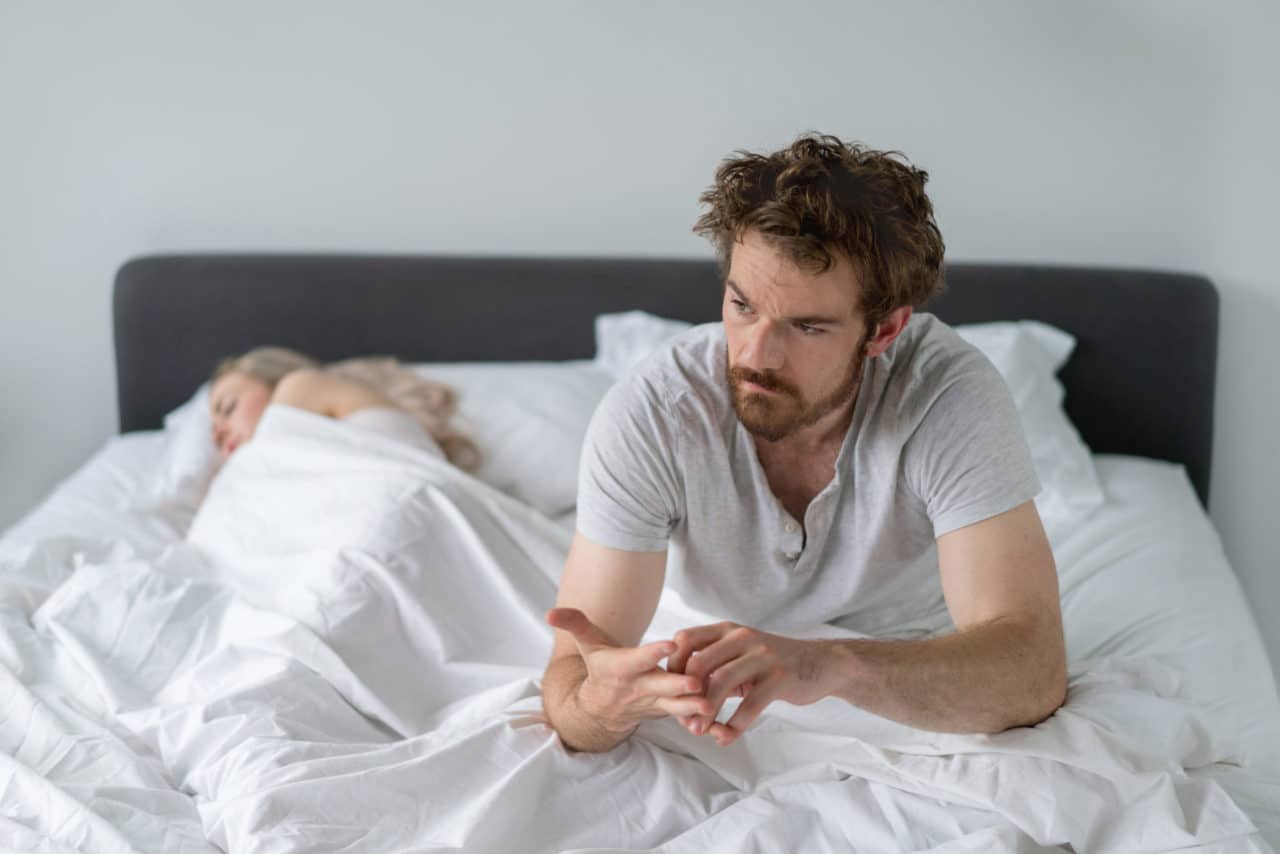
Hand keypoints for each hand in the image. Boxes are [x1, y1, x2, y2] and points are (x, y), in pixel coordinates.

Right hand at [546, 607, 714, 734]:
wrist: (602, 710)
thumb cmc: (601, 668)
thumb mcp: (588, 645)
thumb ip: (574, 624)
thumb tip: (550, 611)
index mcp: (621, 668)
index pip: (637, 659)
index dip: (652, 652)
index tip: (669, 644)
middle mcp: (638, 687)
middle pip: (660, 687)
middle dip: (677, 686)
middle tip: (696, 682)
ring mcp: (654, 703)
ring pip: (675, 706)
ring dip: (693, 706)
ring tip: (711, 704)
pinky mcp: (667, 712)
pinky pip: (684, 716)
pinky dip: (700, 717)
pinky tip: (720, 714)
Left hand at [667, 622, 834, 745]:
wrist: (819, 663)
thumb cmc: (772, 662)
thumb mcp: (741, 654)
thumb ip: (714, 665)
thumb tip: (678, 693)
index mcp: (727, 631)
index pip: (686, 639)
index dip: (673, 666)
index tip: (671, 691)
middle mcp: (742, 638)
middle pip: (699, 663)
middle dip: (686, 695)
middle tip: (683, 719)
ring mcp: (761, 657)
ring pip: (721, 684)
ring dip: (706, 712)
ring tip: (698, 731)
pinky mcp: (778, 678)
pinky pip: (749, 706)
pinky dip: (734, 726)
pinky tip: (726, 738)